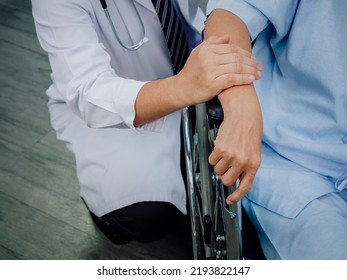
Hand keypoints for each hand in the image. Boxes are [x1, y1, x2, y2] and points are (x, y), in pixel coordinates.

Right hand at [175, 35, 261, 106]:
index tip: (253, 58)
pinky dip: (244, 79)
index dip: (245, 53)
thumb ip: (212, 42)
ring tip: (258, 74)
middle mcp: (209, 59)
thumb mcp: (197, 52)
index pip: (232, 48)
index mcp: (207, 50)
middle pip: (237, 57)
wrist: (182, 89)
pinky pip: (233, 79)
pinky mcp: (213, 84)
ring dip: (251, 70)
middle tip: (259, 66)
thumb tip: (227, 37)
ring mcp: (211, 72)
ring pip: (237, 67)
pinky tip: (251, 79)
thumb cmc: (191, 72)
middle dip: (251, 62)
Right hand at [208, 85, 261, 203]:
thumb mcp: (254, 152)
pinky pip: (212, 160)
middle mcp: (243, 162)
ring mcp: (231, 156)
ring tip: (226, 152)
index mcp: (254, 164)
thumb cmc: (249, 131)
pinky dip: (214, 156)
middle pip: (227, 180)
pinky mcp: (220, 149)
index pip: (245, 186)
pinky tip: (221, 147)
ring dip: (219, 164)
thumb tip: (236, 179)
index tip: (230, 200)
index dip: (236, 196)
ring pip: (218, 170)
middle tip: (227, 167)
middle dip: (224, 176)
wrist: (243, 114)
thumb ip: (246, 166)